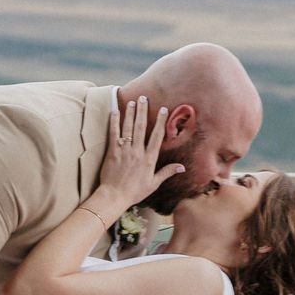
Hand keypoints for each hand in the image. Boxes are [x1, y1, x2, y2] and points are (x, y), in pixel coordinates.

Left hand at [93, 95, 181, 213]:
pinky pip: (113, 134)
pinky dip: (114, 122)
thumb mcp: (153, 184)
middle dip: (144, 111)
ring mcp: (124, 151)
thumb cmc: (134, 192)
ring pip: (129, 128)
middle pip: (142, 127)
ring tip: (133, 101)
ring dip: (131, 113)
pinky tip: (115, 111)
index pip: (157, 136)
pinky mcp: (112, 152)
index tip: (164, 110)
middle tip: (145, 98)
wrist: (114, 197)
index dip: (161, 122)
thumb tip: (182, 167)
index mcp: (149, 159)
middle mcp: (137, 152)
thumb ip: (167, 172)